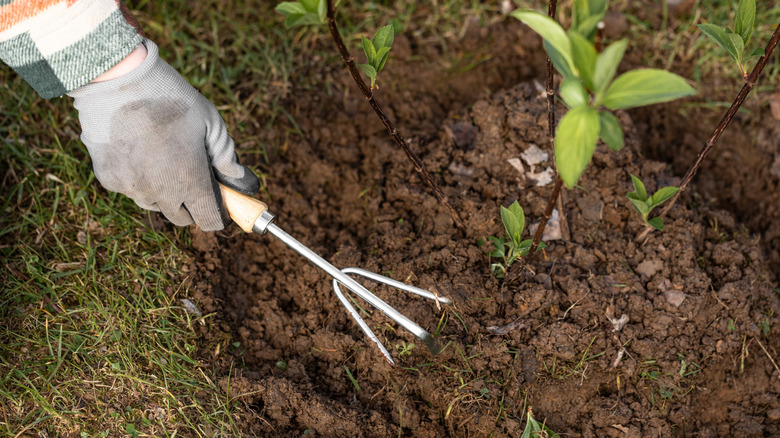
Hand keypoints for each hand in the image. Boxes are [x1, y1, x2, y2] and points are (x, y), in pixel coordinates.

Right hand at [68, 39, 259, 230]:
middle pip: (182, 218)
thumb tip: (242, 183)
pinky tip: (140, 151)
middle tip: (193, 177)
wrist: (118, 78)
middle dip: (192, 204)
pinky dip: (139, 179)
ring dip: (165, 193)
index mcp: (190, 180)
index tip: (220, 202)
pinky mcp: (109, 179)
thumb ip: (227, 157)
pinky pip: (131, 189)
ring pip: (155, 205)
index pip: (210, 220)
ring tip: (164, 158)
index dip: (219, 213)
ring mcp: (132, 188)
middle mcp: (160, 192)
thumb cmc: (172, 98)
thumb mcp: (210, 124)